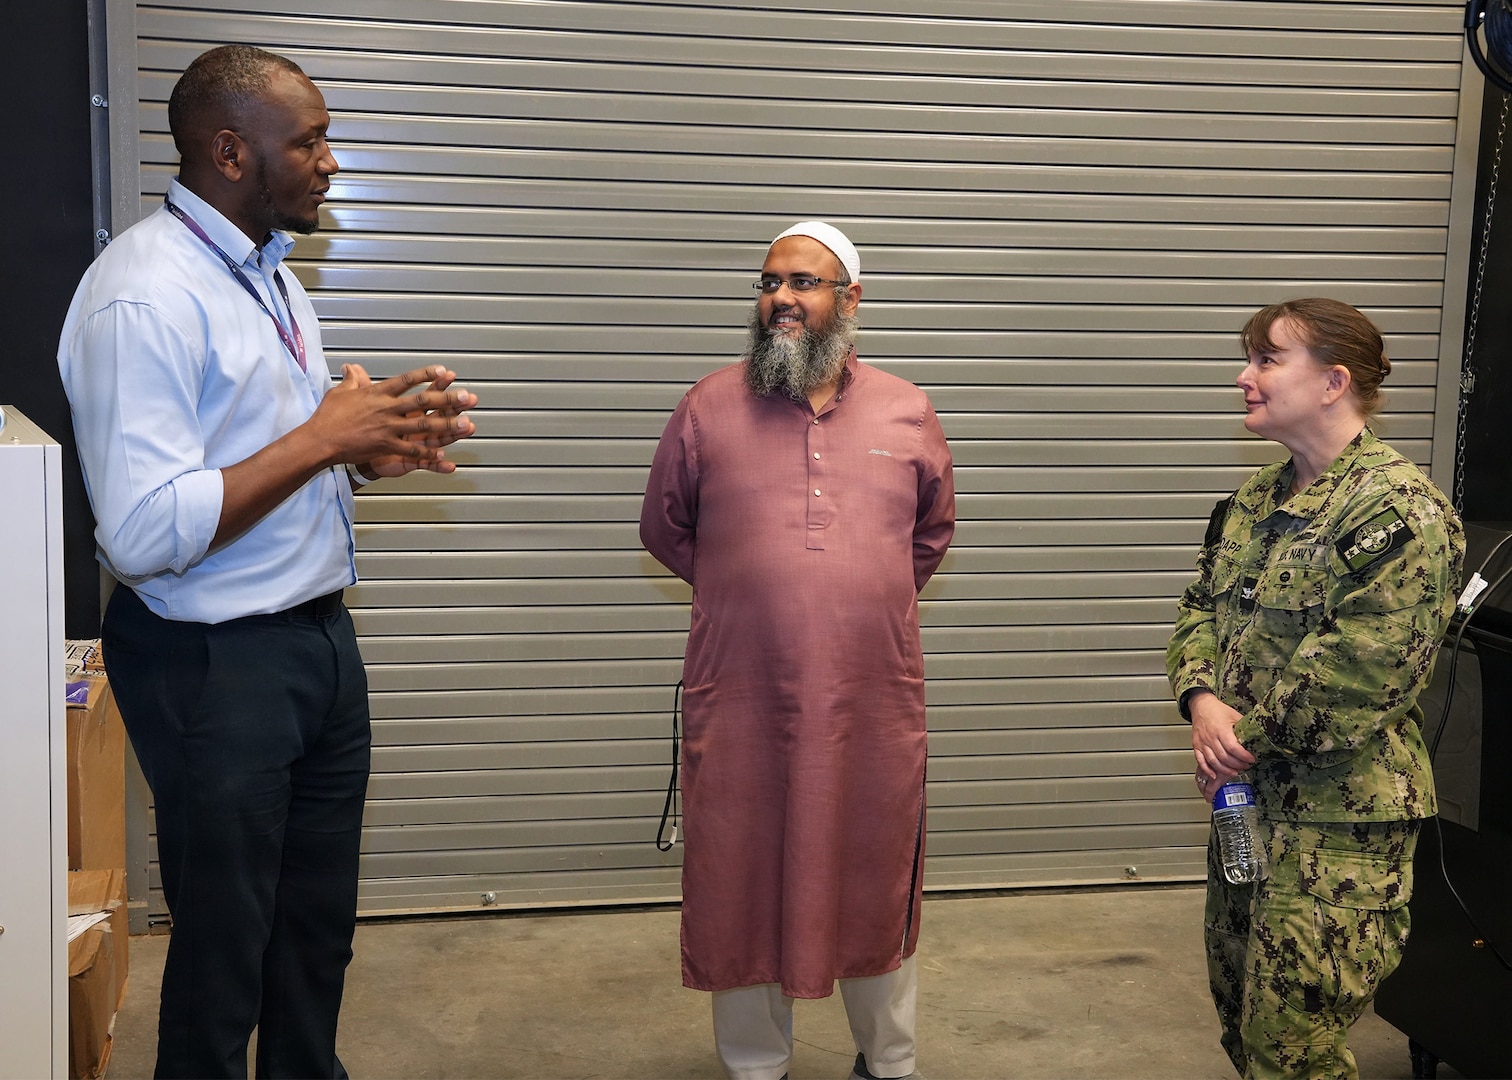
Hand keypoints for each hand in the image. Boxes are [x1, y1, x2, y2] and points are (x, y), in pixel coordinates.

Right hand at [322, 363, 478, 477]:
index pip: (406, 380)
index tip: (444, 371)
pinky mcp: (386, 446)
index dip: (426, 375)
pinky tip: (444, 454)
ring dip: (447, 426)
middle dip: (447, 399)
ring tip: (468, 424)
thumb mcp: (341, 392)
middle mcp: (387, 409)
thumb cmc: (329, 416)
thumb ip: (352, 379)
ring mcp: (388, 428)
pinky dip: (428, 452)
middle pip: (422, 401)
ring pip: (424, 426)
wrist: (320, 440)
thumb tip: (352, 367)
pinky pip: (411, 450)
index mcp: (378, 393)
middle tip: (467, 396)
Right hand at [1188, 690, 1255, 795]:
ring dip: (1225, 770)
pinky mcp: (1196, 746)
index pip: (1233, 748)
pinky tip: (1215, 775)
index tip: (1251, 759)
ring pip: (1213, 761)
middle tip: (1246, 766)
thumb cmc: (1218, 710)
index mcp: (1221, 730)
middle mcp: (1211, 737)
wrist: (1201, 705)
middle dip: (1237, 765)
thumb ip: (1244, 727)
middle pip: (1224, 757)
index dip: (1244, 756)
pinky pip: (1200, 761)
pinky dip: (1207, 770)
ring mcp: (1202, 743)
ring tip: (1235, 772)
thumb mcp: (1235, 715)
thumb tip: (1257, 737)